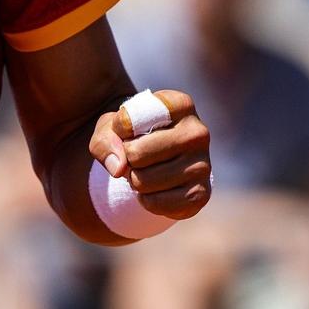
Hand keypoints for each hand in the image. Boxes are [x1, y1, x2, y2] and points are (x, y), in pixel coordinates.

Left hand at [89, 88, 211, 220]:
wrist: (153, 162)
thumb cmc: (130, 136)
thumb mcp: (110, 128)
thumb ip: (105, 139)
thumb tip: (118, 168)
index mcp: (179, 104)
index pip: (131, 119)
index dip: (120, 128)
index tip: (127, 128)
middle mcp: (198, 132)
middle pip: (136, 153)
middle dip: (126, 158)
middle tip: (136, 155)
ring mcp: (203, 164)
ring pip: (143, 181)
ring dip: (134, 180)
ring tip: (146, 170)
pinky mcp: (201, 194)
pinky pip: (154, 203)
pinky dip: (145, 199)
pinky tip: (155, 188)